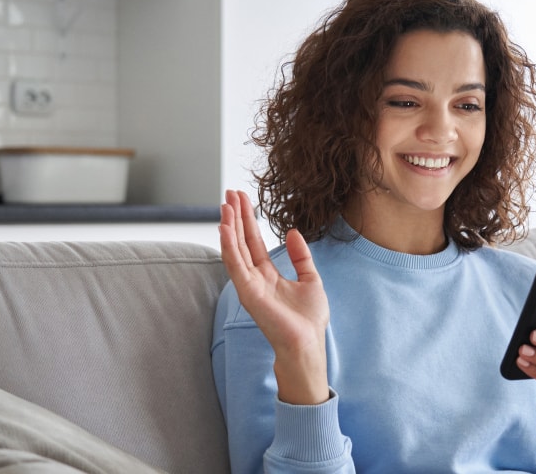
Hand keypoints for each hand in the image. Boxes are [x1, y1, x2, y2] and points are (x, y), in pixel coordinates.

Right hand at [219, 190, 330, 404]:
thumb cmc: (309, 319)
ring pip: (235, 249)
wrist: (308, 343)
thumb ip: (301, 256)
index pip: (254, 241)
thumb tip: (293, 232)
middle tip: (229, 193)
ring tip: (225, 205)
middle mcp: (255, 278)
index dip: (248, 220)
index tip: (242, 199)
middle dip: (236, 217)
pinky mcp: (247, 293)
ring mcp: (249, 285)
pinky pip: (235, 265)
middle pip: (242, 241)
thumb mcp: (310, 279)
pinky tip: (225, 228)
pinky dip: (228, 245)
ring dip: (229, 226)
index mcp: (269, 274)